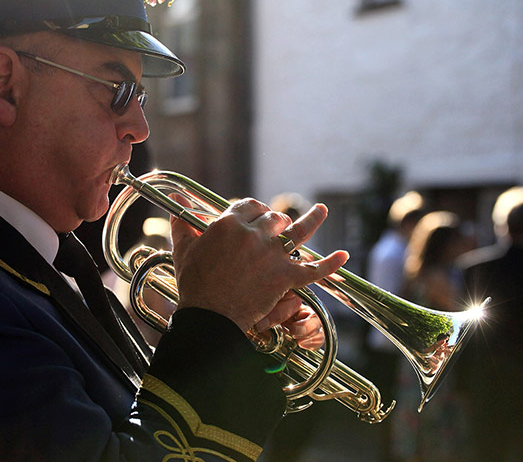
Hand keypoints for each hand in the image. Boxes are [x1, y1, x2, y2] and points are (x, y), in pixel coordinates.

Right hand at [171, 198, 347, 332]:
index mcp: (229, 224)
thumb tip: (178, 207)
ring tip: (322, 210)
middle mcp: (254, 234)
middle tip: (276, 229)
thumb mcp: (184, 250)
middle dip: (275, 222)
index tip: (256, 216)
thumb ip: (183, 226)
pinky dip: (330, 264)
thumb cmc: (194, 284)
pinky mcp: (285, 277)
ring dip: (313, 220)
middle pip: (273, 219)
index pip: (249, 206)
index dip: (254, 210)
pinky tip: (344, 256)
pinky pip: (313, 269)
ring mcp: (272, 254)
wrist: (209, 315)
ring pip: (298, 232)